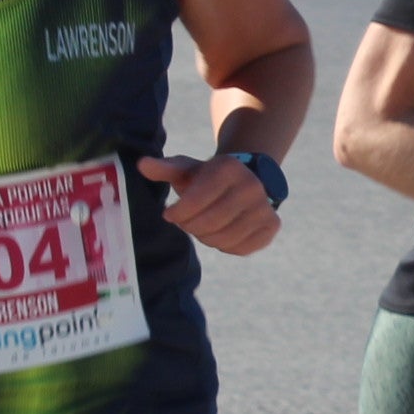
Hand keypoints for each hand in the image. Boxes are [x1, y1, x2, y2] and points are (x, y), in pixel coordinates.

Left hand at [143, 154, 281, 256]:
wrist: (243, 181)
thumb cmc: (206, 178)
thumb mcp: (185, 169)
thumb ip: (163, 168)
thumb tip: (142, 165)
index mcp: (228, 168)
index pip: (194, 202)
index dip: (177, 213)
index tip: (170, 214)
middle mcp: (252, 186)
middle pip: (209, 223)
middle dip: (190, 226)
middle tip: (185, 222)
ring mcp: (265, 207)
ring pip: (224, 239)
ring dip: (206, 237)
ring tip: (202, 226)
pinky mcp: (271, 226)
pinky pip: (240, 249)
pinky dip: (225, 246)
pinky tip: (220, 232)